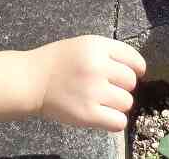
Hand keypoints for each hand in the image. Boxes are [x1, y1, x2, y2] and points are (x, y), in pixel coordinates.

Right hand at [28, 36, 144, 131]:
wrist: (31, 80)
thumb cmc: (57, 62)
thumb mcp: (83, 45)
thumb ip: (108, 53)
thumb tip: (136, 70)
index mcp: (97, 46)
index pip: (133, 58)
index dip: (137, 68)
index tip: (135, 74)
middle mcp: (97, 66)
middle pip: (131, 82)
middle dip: (122, 86)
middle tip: (106, 88)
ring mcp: (93, 91)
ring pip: (126, 102)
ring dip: (117, 104)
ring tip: (101, 101)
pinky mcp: (87, 114)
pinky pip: (118, 122)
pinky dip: (114, 121)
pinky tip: (103, 115)